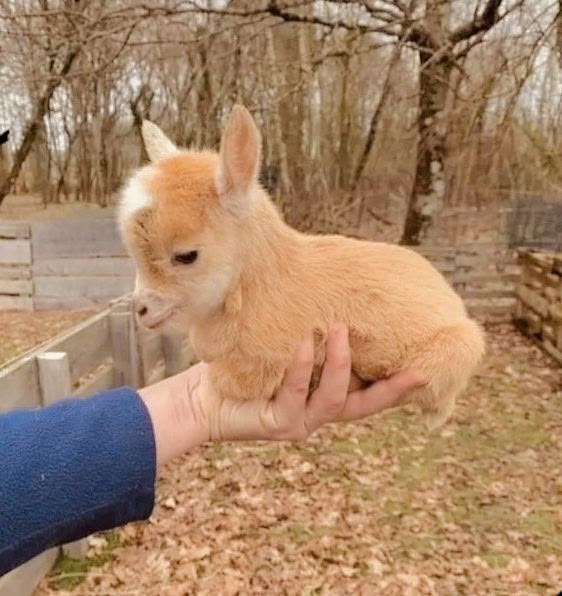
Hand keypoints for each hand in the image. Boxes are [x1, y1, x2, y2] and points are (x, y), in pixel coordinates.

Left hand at [203, 323, 425, 441]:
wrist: (204, 397)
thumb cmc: (248, 367)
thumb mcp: (287, 349)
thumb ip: (312, 336)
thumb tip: (330, 292)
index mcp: (326, 398)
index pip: (371, 394)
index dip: (398, 385)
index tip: (425, 368)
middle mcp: (319, 414)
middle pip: (366, 406)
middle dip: (391, 389)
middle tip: (415, 367)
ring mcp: (300, 421)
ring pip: (334, 399)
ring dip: (341, 363)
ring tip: (341, 329)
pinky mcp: (277, 423)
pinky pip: (295, 394)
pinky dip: (302, 367)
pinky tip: (304, 343)